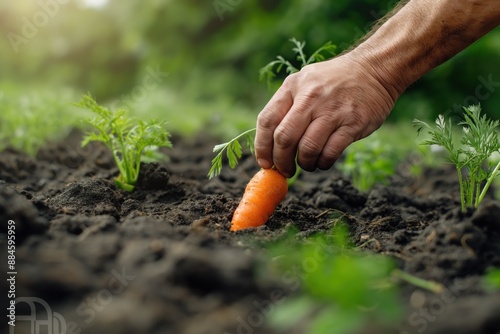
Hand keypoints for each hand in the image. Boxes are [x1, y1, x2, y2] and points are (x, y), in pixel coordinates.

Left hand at [254, 53, 397, 177]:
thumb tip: (269, 145)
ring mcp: (333, 110)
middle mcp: (310, 97)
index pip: (267, 121)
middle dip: (281, 162)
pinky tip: (323, 161)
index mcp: (293, 87)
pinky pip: (330, 152)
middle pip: (284, 138)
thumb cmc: (333, 82)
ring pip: (307, 149)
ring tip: (307, 164)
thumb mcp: (304, 82)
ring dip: (304, 164)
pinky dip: (323, 163)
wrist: (374, 69)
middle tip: (285, 170)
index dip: (262, 147)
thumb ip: (286, 107)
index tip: (265, 163)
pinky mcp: (353, 123)